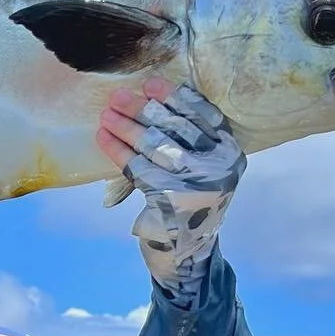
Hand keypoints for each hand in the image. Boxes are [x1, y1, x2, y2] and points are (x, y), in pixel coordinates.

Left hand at [95, 79, 245, 301]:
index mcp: (230, 153)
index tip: (150, 84)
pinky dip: (118, 150)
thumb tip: (151, 100)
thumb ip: (193, 140)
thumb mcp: (204, 168)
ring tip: (106, 114)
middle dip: (143, 109)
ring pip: (155, 145)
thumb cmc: (189, 200)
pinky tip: (104, 138)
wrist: (188, 251)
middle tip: (118, 96)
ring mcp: (196, 185)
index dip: (175, 97)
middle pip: (176, 128)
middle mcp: (218, 167)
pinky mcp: (171, 201)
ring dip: (126, 127)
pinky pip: (138, 167)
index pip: (203, 115)